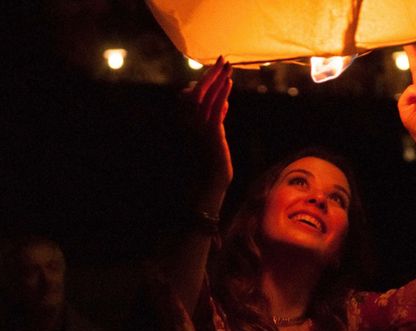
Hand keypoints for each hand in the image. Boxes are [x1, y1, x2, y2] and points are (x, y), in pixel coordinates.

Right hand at [182, 56, 233, 192]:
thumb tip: (224, 105)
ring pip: (205, 96)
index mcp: (187, 124)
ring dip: (217, 79)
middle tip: (221, 59)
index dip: (206, 82)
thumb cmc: (212, 166)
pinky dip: (221, 93)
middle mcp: (188, 123)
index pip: (193, 95)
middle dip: (210, 74)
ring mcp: (197, 128)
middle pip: (197, 90)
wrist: (208, 186)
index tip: (218, 71)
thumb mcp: (215, 138)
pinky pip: (214, 108)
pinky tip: (228, 83)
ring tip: (227, 66)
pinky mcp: (210, 133)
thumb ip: (217, 120)